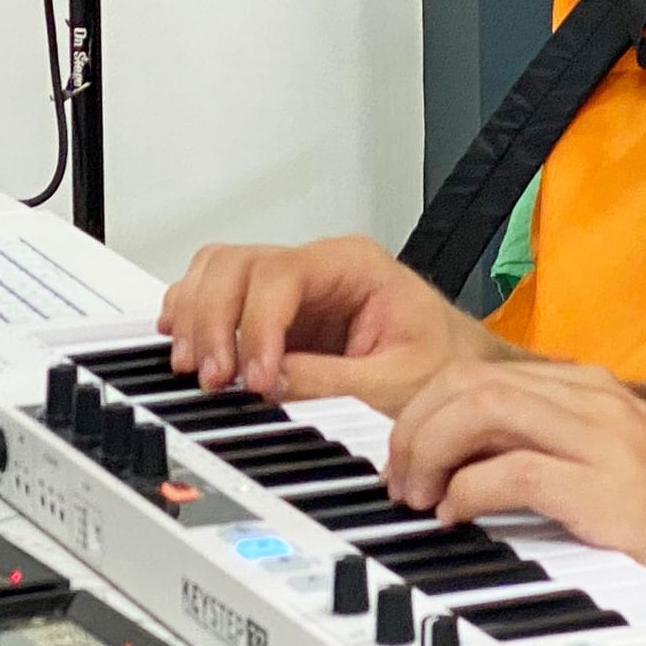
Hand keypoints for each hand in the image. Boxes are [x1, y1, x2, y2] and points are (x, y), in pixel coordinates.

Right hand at [157, 234, 502, 413]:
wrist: (457, 370)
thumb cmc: (441, 363)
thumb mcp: (399, 381)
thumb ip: (335, 380)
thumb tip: (273, 380)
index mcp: (355, 264)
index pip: (282, 276)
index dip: (258, 326)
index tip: (257, 378)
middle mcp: (317, 265)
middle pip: (237, 264)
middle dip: (214, 320)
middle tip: (215, 377)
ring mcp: (292, 286)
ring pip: (218, 270)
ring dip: (196, 316)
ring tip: (198, 369)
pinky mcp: (274, 313)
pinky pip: (216, 293)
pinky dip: (193, 315)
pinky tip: (187, 345)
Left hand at [383, 360, 645, 611]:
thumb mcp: (617, 465)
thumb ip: (554, 448)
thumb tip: (470, 460)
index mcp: (596, 391)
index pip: (484, 371)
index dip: (427, 409)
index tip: (407, 453)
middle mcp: (598, 402)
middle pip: (471, 381)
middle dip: (415, 426)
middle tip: (401, 479)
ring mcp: (607, 442)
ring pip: (483, 409)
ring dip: (430, 451)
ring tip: (418, 496)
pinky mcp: (611, 493)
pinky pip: (512, 472)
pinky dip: (467, 492)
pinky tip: (457, 518)